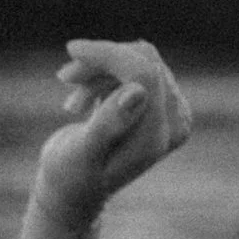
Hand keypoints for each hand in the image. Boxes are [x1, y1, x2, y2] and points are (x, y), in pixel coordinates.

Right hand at [34, 39, 191, 236]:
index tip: (73, 48)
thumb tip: (137, 92)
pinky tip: (83, 100)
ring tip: (71, 96)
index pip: (145, 73)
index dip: (109, 55)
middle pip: (143, 61)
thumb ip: (109, 125)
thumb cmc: (71, 174)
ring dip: (98, 71)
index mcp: (157, 136)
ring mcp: (170, 113)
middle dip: (100, 63)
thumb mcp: (82, 152)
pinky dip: (104, 77)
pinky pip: (136, 67)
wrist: (74, 190)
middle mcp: (173, 123)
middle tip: (65, 77)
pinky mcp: (161, 104)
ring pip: (137, 60)